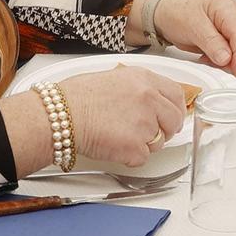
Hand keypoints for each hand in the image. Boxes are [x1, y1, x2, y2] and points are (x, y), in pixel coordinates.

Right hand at [56, 67, 188, 167]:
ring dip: (144, 143)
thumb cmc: (74, 98)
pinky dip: (130, 157)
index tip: (171, 116)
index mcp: (144, 78)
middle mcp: (149, 98)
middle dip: (165, 130)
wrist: (59, 115)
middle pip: (174, 119)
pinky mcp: (136, 146)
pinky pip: (143, 158)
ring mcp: (145, 123)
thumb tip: (149, 101)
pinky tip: (113, 146)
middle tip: (150, 133)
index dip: (174, 108)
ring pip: (159, 141)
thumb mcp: (113, 78)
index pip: (176, 94)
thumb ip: (137, 88)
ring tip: (119, 136)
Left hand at [150, 0, 235, 75]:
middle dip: (234, 59)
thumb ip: (211, 43)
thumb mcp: (192, 27)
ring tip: (208, 57)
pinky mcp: (231, 34)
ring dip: (229, 60)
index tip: (235, 69)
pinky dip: (226, 59)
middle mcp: (235, 13)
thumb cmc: (178, 13)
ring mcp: (235, 24)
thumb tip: (227, 58)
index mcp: (227, 7)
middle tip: (214, 64)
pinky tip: (212, 56)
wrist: (170, 13)